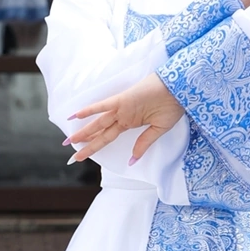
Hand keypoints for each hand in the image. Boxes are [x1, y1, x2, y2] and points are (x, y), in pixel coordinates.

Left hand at [66, 72, 183, 163]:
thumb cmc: (173, 106)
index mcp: (130, 123)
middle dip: (86, 143)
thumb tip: (132, 160)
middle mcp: (122, 116)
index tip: (85, 156)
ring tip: (70, 141)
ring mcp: (121, 108)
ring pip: (98, 122)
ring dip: (85, 132)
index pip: (107, 137)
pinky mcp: (122, 99)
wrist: (179, 90)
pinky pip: (103, 105)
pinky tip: (76, 115)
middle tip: (72, 155)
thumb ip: (144, 143)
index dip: (95, 147)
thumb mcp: (159, 129)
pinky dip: (91, 110)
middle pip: (100, 133)